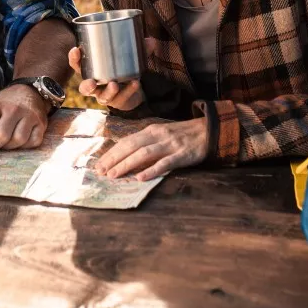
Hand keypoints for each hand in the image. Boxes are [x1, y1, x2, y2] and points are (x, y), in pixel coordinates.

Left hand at [0, 84, 48, 150]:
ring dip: (8, 147)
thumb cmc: (3, 104)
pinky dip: (24, 146)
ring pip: (17, 141)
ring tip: (3, 143)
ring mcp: (29, 116)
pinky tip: (18, 141)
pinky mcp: (41, 124)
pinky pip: (32, 142)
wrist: (29, 91)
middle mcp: (14, 109)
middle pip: (1, 137)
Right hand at [67, 38, 158, 110]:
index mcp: (92, 71)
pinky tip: (135, 83)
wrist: (132, 90)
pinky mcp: (118, 102)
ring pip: (103, 97)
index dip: (74, 59)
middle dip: (87, 86)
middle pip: (85, 88)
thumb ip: (139, 50)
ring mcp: (106, 96)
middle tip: (91, 82)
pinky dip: (129, 90)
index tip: (76, 49)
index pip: (78, 66)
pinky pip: (122, 98)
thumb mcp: (128, 58)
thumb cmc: (123, 69)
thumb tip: (151, 41)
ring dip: (108, 91)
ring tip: (114, 84)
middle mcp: (96, 86)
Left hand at [94, 118, 208, 180]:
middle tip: (100, 172)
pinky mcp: (182, 155)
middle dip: (114, 159)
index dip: (111, 153)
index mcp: (150, 131)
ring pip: (144, 154)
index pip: (126, 141)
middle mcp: (158, 136)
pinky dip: (151, 170)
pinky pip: (165, 163)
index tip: (99, 164)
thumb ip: (146, 143)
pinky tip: (140, 178)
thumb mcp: (161, 135)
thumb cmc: (182, 135)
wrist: (209, 130)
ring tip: (114, 175)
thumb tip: (125, 156)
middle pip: (131, 146)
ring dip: (126, 164)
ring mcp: (170, 145)